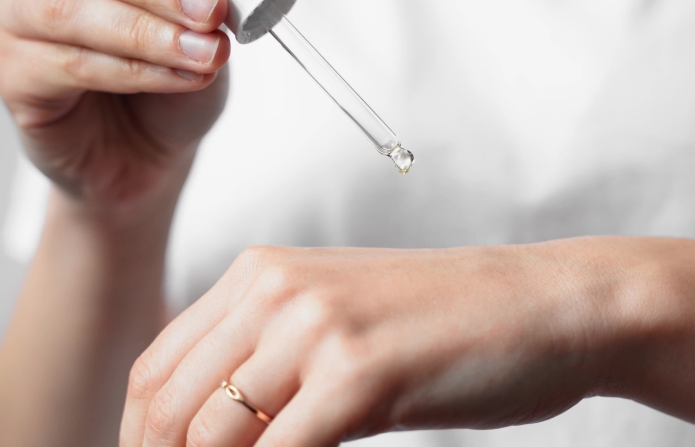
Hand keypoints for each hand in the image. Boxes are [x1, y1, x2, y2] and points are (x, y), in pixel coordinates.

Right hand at [0, 0, 229, 207]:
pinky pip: (68, 66)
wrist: (151, 154)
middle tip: (211, 8)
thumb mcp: (199, 33)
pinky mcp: (15, 78)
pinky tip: (181, 79)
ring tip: (205, 53)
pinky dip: (134, 72)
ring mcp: (17, 25)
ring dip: (146, 33)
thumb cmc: (169, 86)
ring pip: (65, 11)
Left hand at [119, 239, 650, 445]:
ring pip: (210, 437)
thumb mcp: (343, 322)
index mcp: (264, 273)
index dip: (140, 441)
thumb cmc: (452, 321)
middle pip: (168, 406)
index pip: (159, 369)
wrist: (546, 305)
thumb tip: (211, 438)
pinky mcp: (362, 371)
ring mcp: (318, 326)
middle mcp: (278, 289)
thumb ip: (274, 365)